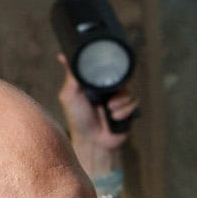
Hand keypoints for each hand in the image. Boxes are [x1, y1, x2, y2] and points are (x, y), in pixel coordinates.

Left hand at [55, 57, 136, 173]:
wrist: (92, 141)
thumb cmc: (78, 119)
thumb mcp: (70, 95)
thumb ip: (71, 76)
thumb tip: (63, 56)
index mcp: (95, 83)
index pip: (106, 68)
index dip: (108, 68)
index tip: (105, 75)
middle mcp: (108, 89)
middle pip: (121, 77)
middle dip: (115, 88)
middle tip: (106, 99)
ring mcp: (119, 99)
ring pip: (128, 91)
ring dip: (120, 102)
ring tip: (109, 110)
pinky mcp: (128, 109)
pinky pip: (134, 102)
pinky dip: (124, 111)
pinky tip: (115, 118)